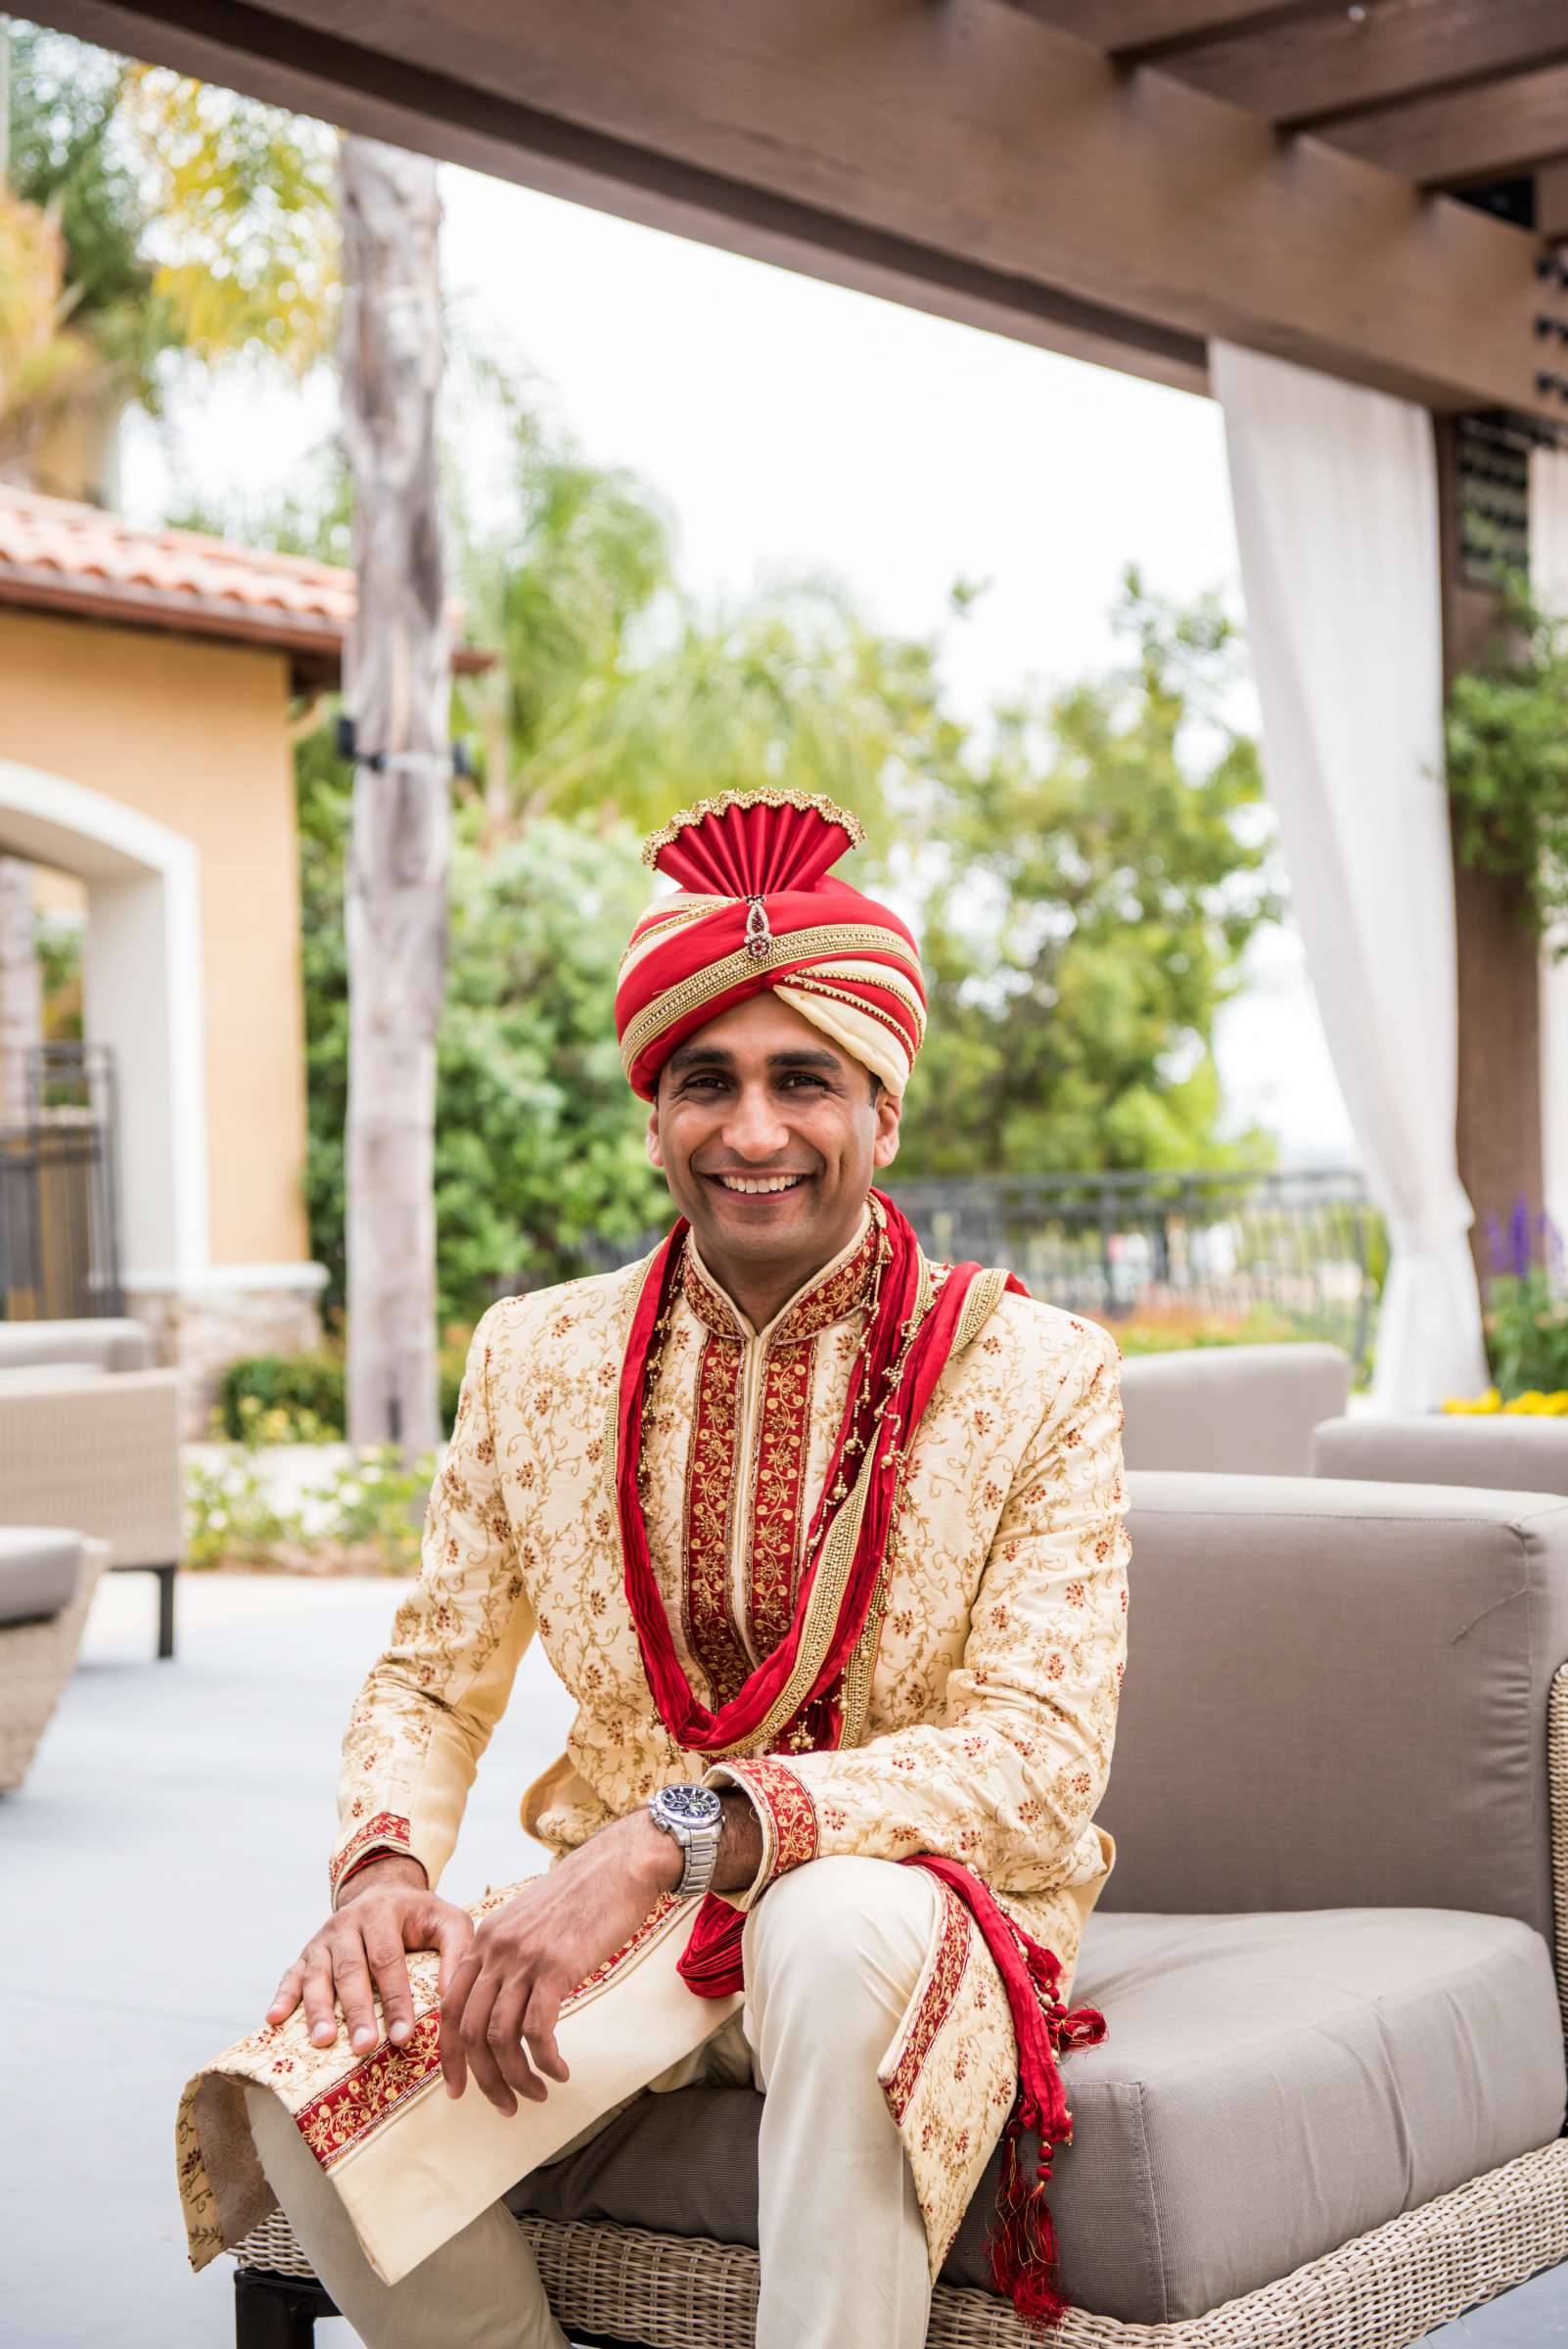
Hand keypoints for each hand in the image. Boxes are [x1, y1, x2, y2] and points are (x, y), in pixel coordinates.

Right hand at [266, 1854, 474, 2057]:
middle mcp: (348, 1923)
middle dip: (357, 2012)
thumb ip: (457, 1951)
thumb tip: (451, 1994)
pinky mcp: (307, 1953)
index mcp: (382, 1913)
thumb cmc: (419, 1916)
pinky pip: (290, 1974)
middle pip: (350, 1971)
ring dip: (318, 2009)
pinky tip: (274, 2019)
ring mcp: (323, 1939)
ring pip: (317, 1975)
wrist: (382, 1891)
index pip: (388, 1960)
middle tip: (364, 2047)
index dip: (395, 2000)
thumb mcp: (447, 1920)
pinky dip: (282, 1996)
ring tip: (322, 2041)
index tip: (403, 2035)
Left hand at [442, 1811, 680, 2114]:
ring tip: (538, 2094)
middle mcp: (495, 1949)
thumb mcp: (530, 1921)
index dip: (450, 2056)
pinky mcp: (556, 1966)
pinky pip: (537, 2030)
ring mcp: (524, 1957)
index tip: (459, 2089)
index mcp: (483, 1939)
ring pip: (500, 2037)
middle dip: (484, 2078)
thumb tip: (506, 2003)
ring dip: (517, 2077)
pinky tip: (561, 2071)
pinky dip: (546, 2061)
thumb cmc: (583, 1895)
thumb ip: (510, 1956)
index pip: (450, 2008)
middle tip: (505, 2106)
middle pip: (470, 2030)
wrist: (621, 1865)